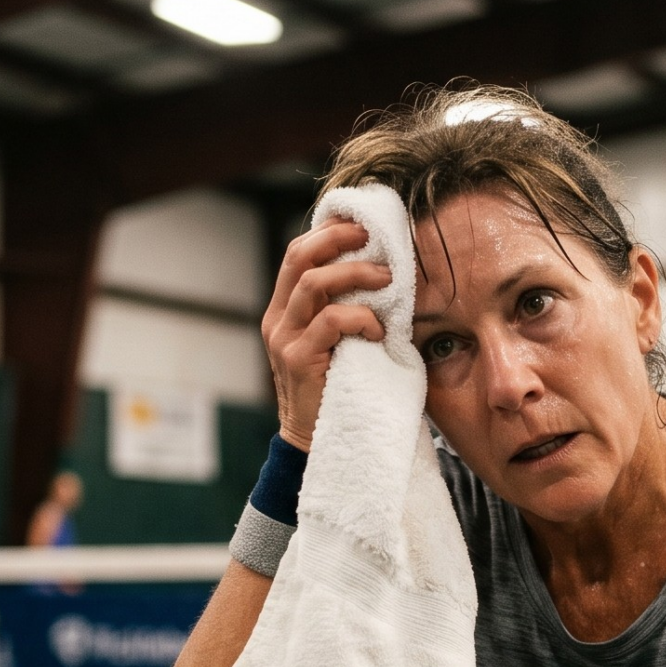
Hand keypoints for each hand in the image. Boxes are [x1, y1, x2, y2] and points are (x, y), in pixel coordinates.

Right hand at [262, 221, 391, 450]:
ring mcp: (284, 339)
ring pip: (312, 283)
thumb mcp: (337, 343)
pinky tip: (378, 330)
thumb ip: (343, 311)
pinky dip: (361, 318)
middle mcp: (278, 319)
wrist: (316, 444)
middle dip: (337, 238)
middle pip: (298, 256)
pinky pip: (331, 321)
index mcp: (285, 310)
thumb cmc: (337, 389)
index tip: (360, 222)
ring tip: (388, 280)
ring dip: (355, 274)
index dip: (326, 231)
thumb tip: (382, 273)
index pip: (297, 254)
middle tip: (373, 238)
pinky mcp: (298, 359)